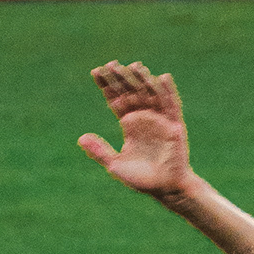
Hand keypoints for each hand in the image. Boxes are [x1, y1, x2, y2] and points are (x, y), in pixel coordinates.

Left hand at [77, 61, 195, 198]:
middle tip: (112, 64)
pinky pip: (171, 104)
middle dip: (122, 79)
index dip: (106, 86)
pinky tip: (162, 77)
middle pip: (132, 92)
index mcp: (129, 124)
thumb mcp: (115, 165)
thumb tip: (80, 139)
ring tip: (135, 66)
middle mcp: (143, 117)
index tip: (96, 72)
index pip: (116, 99)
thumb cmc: (141, 179)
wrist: (165, 188)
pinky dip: (168, 91)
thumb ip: (99, 151)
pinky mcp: (174, 125)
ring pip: (150, 94)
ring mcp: (159, 119)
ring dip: (143, 80)